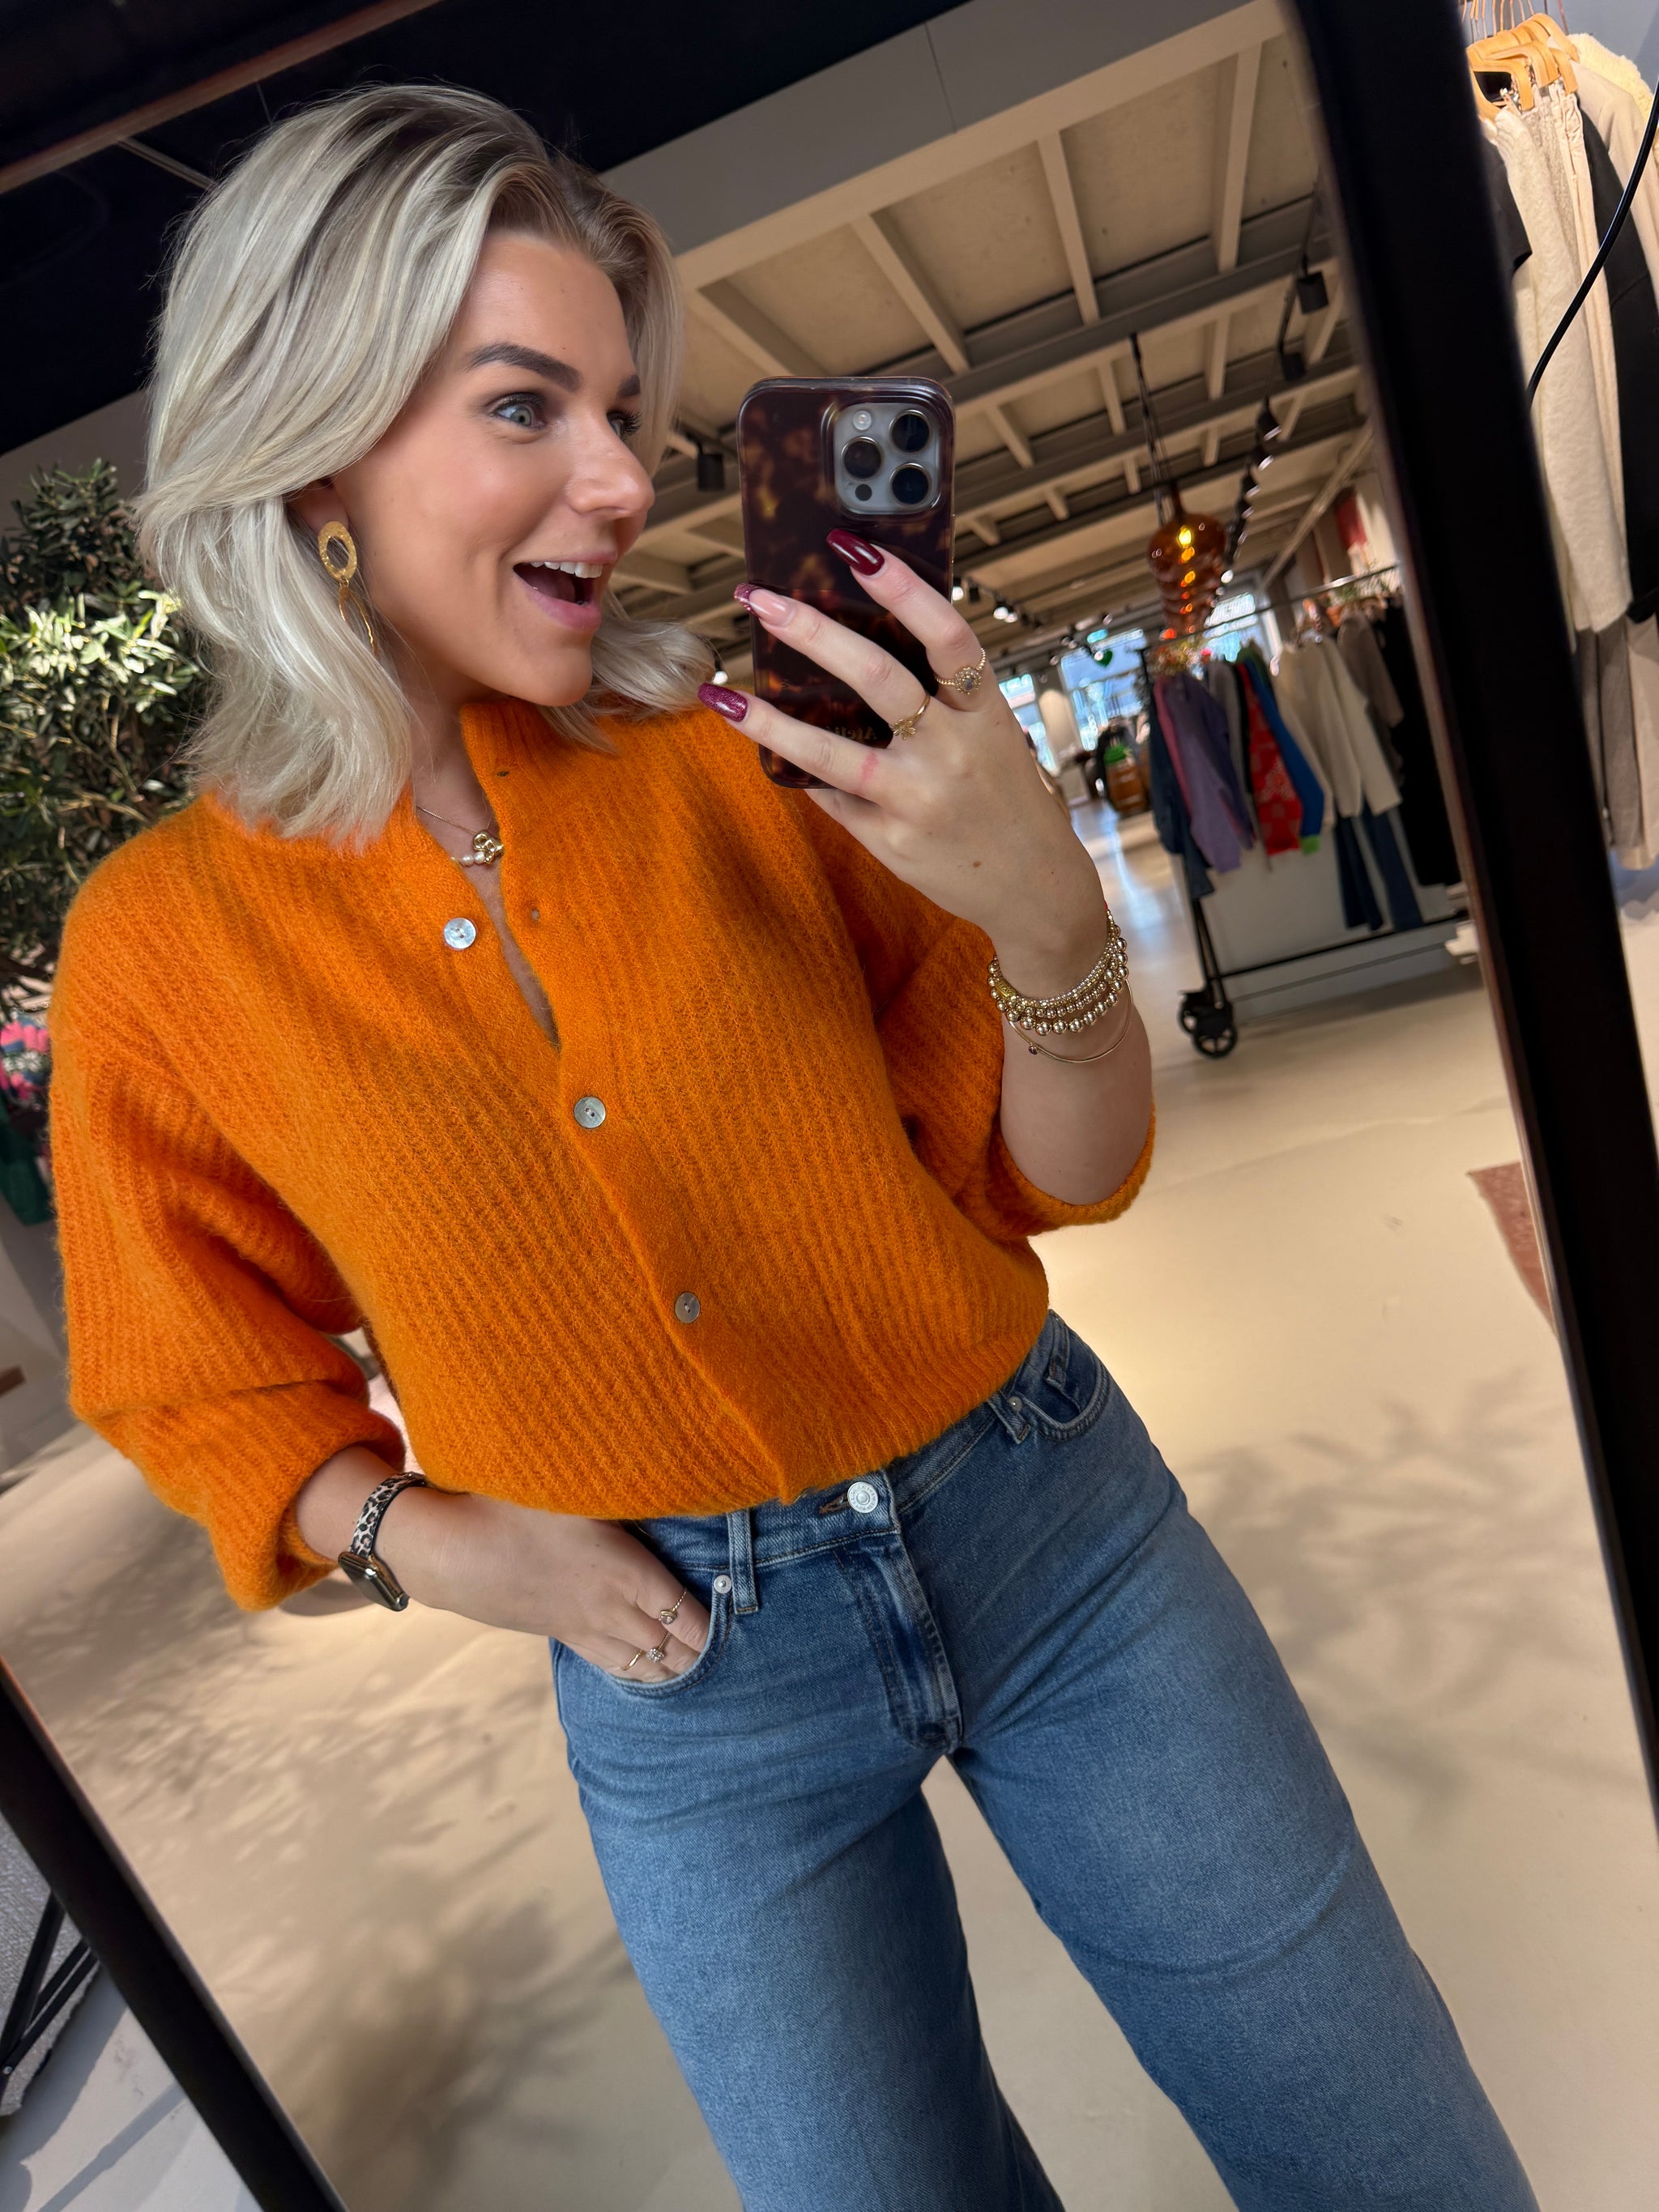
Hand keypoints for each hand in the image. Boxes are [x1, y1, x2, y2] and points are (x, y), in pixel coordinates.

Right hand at [413, 1496, 710, 1678]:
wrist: (456, 1554)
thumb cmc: (516, 1508)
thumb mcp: (576, 1486)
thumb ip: (623, 1480)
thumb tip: (665, 1459)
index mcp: (627, 1571)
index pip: (685, 1613)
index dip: (713, 1627)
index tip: (737, 1629)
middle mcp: (612, 1607)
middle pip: (669, 1645)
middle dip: (699, 1654)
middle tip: (728, 1658)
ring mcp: (585, 1626)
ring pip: (641, 1662)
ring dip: (671, 1670)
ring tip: (696, 1673)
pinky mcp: (560, 1634)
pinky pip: (608, 1663)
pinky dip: (636, 1673)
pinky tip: (646, 1676)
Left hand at [699, 532, 1107, 991]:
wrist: (1036, 888)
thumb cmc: (1008, 801)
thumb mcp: (993, 738)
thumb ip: (941, 700)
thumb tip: (854, 652)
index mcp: (985, 710)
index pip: (946, 633)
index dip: (902, 587)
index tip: (854, 548)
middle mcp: (953, 750)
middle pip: (877, 678)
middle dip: (811, 632)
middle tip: (759, 599)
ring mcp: (919, 798)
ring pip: (832, 751)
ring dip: (769, 720)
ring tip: (723, 695)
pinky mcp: (892, 839)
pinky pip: (832, 797)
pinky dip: (801, 773)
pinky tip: (765, 753)